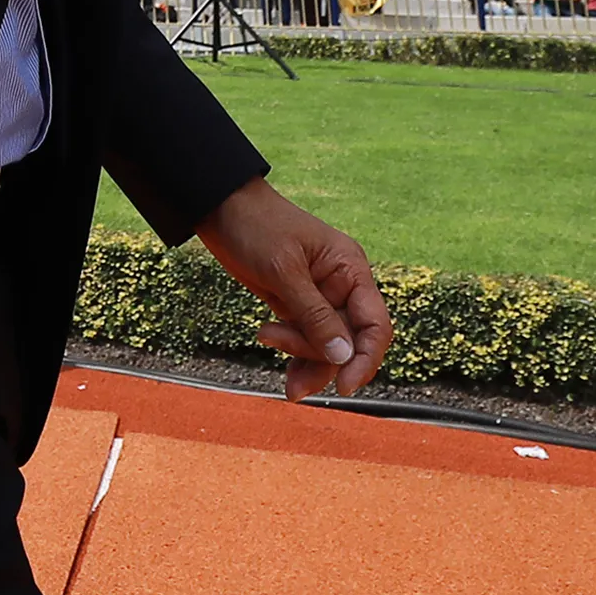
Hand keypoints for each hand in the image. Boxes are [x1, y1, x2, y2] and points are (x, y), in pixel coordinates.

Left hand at [195, 178, 390, 399]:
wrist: (221, 208)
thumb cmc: (257, 226)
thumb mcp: (284, 270)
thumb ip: (314, 315)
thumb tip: (343, 356)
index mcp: (350, 270)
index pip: (375, 324)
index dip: (366, 358)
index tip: (344, 385)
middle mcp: (342, 286)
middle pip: (348, 341)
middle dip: (321, 359)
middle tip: (283, 358)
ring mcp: (319, 298)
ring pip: (327, 346)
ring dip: (305, 362)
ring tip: (272, 351)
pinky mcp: (296, 306)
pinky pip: (307, 341)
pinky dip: (297, 359)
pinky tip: (287, 375)